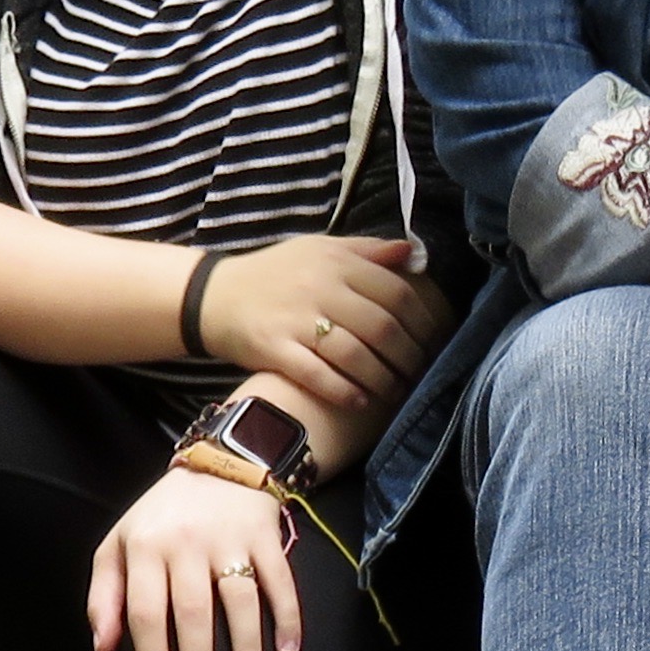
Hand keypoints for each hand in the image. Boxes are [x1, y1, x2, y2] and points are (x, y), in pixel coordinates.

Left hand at [89, 467, 297, 650]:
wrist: (216, 464)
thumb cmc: (161, 518)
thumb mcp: (118, 545)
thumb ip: (104, 596)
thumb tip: (103, 648)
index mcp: (145, 547)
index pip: (145, 611)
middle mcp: (186, 543)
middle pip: (192, 612)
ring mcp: (229, 539)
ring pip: (239, 601)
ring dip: (246, 648)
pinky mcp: (265, 537)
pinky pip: (279, 581)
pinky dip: (288, 617)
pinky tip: (287, 650)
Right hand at [196, 235, 451, 411]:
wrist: (213, 296)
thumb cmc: (275, 273)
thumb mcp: (319, 249)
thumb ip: (367, 250)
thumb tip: (414, 253)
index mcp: (336, 261)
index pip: (396, 292)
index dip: (424, 321)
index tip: (436, 341)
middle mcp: (319, 288)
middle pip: (382, 327)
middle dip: (409, 356)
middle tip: (421, 373)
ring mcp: (296, 320)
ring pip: (355, 355)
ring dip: (383, 379)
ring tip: (396, 393)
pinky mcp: (275, 349)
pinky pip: (319, 376)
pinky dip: (345, 392)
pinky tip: (361, 401)